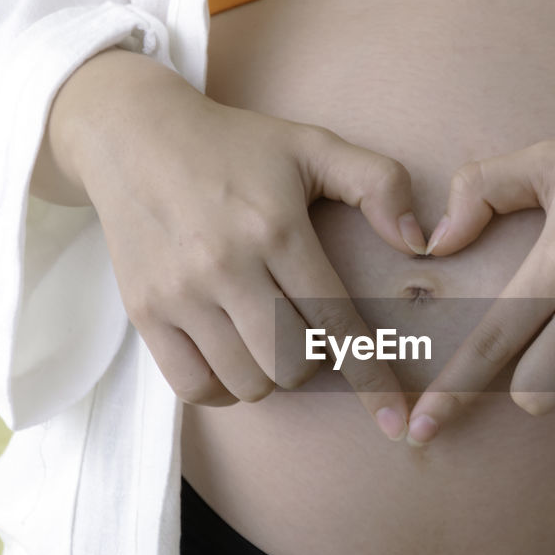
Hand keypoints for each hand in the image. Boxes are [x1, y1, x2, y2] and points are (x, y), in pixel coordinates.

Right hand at [41, 49, 426, 440]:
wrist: (133, 137)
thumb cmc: (236, 147)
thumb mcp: (313, 146)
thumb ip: (379, 185)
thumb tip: (420, 242)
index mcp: (276, 229)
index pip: (336, 323)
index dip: (373, 375)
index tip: (394, 418)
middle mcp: (226, 266)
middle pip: (293, 365)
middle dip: (314, 363)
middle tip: (305, 330)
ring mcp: (180, 293)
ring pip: (248, 383)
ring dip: (270, 375)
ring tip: (267, 337)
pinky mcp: (144, 312)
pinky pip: (194, 387)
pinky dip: (223, 387)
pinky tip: (232, 357)